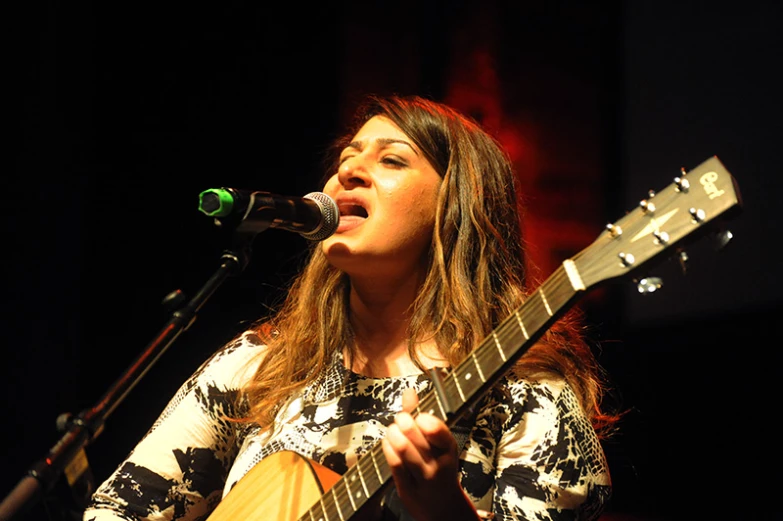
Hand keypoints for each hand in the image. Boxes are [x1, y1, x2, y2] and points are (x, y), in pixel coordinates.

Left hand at [381, 387, 478, 520]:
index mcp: (449, 451)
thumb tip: (409, 392)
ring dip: (394, 435)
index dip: (428, 423)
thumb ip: (421, 417)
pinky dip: (388, 450)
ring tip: (392, 429)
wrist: (444, 511)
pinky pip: (395, 466)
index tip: (420, 417)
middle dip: (405, 424)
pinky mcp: (408, 489)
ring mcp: (423, 479)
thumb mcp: (438, 445)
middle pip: (419, 441)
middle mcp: (438, 466)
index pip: (442, 434)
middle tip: (400, 419)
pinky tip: (387, 443)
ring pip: (405, 452)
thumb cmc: (439, 469)